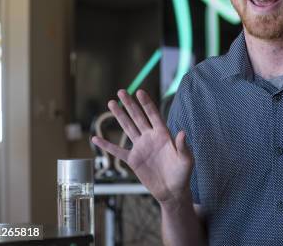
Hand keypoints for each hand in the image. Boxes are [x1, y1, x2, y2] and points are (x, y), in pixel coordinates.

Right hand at [91, 89, 193, 207]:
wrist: (172, 191)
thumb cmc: (182, 174)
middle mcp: (150, 137)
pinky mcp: (133, 160)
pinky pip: (117, 151)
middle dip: (129, 104)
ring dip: (119, 116)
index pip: (153, 115)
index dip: (146, 104)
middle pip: (138, 117)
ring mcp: (140, 147)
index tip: (139, 92)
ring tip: (111, 103)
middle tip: (121, 91)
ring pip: (128, 128)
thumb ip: (183, 146)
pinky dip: (106, 145)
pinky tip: (96, 138)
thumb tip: (182, 132)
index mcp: (163, 134)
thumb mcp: (186, 160)